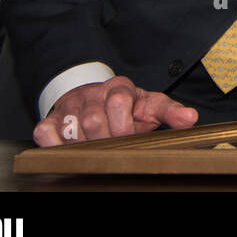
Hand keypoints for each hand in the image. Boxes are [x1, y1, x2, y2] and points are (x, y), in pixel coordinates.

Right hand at [33, 75, 197, 146]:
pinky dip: (53, 143)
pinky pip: (46, 131)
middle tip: (111, 147)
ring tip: (94, 148)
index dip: (124, 124)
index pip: (119, 101)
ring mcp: (72, 106)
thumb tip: (190, 118)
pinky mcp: (52, 118)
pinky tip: (66, 146)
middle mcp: (94, 94)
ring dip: (84, 144)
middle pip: (95, 119)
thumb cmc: (127, 108)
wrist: (96, 98)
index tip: (128, 136)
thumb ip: (170, 112)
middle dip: (105, 139)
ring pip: (73, 127)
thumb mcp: (151, 106)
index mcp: (121, 88)